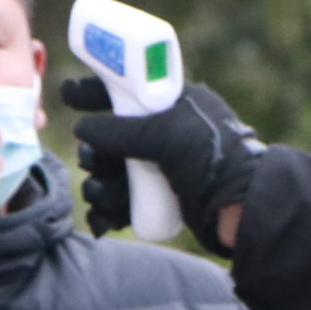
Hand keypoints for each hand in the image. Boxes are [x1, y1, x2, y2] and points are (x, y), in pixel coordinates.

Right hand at [63, 76, 262, 255]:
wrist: (241, 209)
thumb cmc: (213, 159)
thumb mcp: (168, 135)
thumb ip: (122, 130)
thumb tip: (84, 129)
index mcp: (169, 104)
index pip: (122, 88)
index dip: (93, 91)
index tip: (68, 96)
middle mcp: (162, 133)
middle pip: (107, 139)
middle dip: (97, 155)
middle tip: (101, 163)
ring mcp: (159, 167)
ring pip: (109, 173)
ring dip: (101, 187)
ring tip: (110, 196)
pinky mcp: (157, 198)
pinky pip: (119, 202)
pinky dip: (109, 212)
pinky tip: (107, 221)